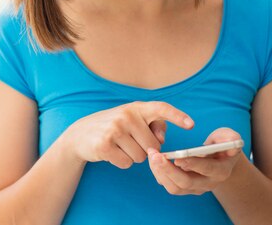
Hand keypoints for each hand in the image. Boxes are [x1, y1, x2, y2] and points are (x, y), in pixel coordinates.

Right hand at [61, 101, 193, 168]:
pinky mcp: (104, 145)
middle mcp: (126, 115)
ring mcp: (115, 130)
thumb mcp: (132, 119)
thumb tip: (161, 141)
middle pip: (153, 146)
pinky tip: (111, 153)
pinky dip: (121, 162)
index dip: (177, 116)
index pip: (161, 108)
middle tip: (130, 142)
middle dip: (145, 150)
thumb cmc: (114, 127)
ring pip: (141, 157)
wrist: (80, 134)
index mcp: (137, 107)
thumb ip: (152, 125)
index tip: (191, 125)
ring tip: (119, 146)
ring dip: (132, 157)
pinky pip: (126, 163)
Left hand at [147, 127, 242, 194]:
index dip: (192, 164)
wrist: (218, 158)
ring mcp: (195, 188)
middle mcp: (208, 183)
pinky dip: (159, 173)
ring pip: (174, 187)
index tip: (178, 157)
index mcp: (220, 171)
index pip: (206, 169)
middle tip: (155, 156)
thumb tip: (231, 142)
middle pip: (186, 183)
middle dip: (169, 170)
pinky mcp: (184, 188)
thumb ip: (230, 137)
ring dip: (160, 172)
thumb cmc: (222, 144)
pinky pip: (169, 185)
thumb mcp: (228, 136)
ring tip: (151, 155)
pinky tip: (153, 159)